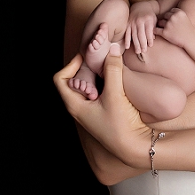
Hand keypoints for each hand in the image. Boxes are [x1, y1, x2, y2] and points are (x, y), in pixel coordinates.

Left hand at [54, 47, 150, 165]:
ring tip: (110, 66)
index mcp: (74, 104)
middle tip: (101, 58)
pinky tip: (118, 78)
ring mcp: (91, 109)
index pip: (60, 79)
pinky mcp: (103, 110)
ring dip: (98, 74)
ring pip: (88, 85)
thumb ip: (113, 70)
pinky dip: (105, 81)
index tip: (87, 57)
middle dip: (87, 67)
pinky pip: (99, 91)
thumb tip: (111, 49)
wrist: (133, 145)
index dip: (71, 64)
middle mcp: (80, 107)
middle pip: (75, 79)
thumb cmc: (119, 125)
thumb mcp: (115, 95)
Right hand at [127, 1, 157, 53]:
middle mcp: (139, 21)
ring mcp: (132, 22)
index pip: (149, 31)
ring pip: (134, 35)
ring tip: (138, 51)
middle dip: (142, 44)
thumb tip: (152, 39)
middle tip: (144, 51)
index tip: (150, 46)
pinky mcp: (127, 24)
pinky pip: (127, 33)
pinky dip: (127, 40)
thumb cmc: (149, 15)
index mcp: (148, 20)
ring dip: (136, 44)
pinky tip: (127, 47)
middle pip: (141, 35)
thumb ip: (153, 29)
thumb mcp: (154, 20)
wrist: (141, 6)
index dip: (149, 39)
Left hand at [154, 7, 193, 47]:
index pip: (171, 11)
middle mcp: (173, 17)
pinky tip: (159, 33)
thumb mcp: (185, 18)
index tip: (175, 21)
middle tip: (171, 26)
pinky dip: (156, 31)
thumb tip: (167, 14)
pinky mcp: (165, 32)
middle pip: (165, 15)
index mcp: (179, 12)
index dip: (172, 16)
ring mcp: (168, 25)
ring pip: (160, 22)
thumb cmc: (188, 30)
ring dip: (162, 26)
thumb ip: (177, 14)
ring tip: (168, 30)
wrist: (191, 40)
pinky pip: (156, 30)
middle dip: (167, 20)